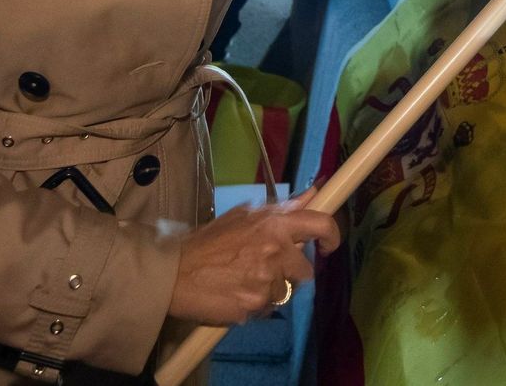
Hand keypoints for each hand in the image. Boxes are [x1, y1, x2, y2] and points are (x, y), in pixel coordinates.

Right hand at [167, 190, 340, 325]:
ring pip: (285, 291)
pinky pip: (267, 308)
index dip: (331, 235)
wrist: (174, 274)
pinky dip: (255, 304)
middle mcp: (276, 252)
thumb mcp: (244, 216)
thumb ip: (281, 209)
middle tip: (265, 268)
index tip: (328, 245)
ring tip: (243, 281)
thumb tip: (314, 195)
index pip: (320, 224)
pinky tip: (235, 294)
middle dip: (290, 271)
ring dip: (270, 289)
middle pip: (304, 269)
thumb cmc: (207, 241)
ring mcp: (267, 282)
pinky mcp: (255, 306)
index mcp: (274, 224)